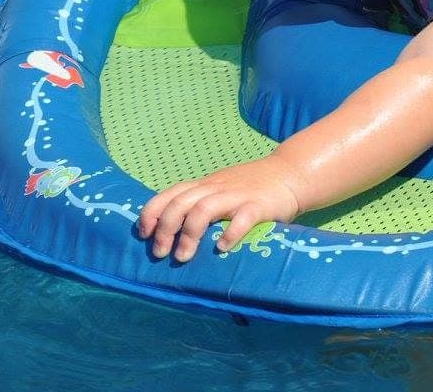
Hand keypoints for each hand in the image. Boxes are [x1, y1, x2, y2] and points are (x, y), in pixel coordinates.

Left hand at [137, 154, 302, 262]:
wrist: (288, 174)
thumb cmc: (250, 187)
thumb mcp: (219, 189)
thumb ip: (199, 203)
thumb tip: (171, 229)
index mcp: (204, 185)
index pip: (169, 194)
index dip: (152, 213)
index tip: (143, 234)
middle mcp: (215, 188)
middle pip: (180, 204)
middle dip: (165, 230)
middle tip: (160, 254)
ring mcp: (236, 196)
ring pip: (203, 210)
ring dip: (189, 235)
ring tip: (183, 257)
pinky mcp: (258, 205)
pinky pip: (242, 218)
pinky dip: (230, 234)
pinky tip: (222, 248)